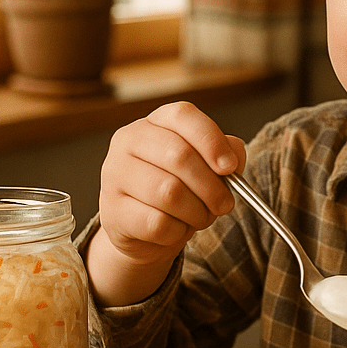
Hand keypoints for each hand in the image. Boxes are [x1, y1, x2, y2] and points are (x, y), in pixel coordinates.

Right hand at [88, 101, 244, 306]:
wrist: (143, 228)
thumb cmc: (179, 188)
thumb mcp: (206, 165)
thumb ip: (226, 153)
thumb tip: (234, 155)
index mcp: (155, 122)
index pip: (183, 116)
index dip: (211, 141)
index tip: (230, 167)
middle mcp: (129, 140)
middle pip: (179, 156)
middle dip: (211, 186)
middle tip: (225, 204)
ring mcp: (115, 174)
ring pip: (169, 193)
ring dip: (196, 212)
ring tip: (201, 217)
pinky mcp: (112, 210)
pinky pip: (157, 223)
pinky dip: (177, 231)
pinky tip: (177, 228)